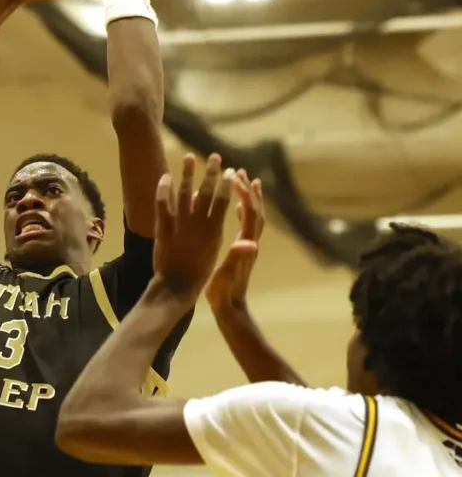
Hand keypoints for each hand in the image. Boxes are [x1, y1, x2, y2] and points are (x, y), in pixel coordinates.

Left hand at [153, 154, 235, 300]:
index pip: (222, 201)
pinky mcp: (162, 228)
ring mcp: (180, 224)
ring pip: (184, 193)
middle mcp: (198, 224)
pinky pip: (162, 204)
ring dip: (188, 174)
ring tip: (189, 157)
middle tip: (214, 156)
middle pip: (205, 192)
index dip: (226, 184)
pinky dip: (163, 189)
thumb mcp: (215, 251)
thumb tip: (219, 209)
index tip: (229, 170)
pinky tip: (165, 176)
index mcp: (214, 230)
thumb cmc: (199, 272)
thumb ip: (215, 228)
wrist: (177, 286)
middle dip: (211, 172)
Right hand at [204, 171, 264, 310]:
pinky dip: (243, 211)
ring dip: (249, 198)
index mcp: (246, 243)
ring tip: (243, 181)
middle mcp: (250, 241)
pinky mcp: (242, 250)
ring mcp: (248, 245)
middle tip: (241, 171)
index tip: (233, 177)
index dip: (243, 193)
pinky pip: (246, 225)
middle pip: (255, 210)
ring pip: (253, 215)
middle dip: (249, 190)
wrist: (230, 308)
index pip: (249, 212)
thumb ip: (237, 258)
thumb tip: (251, 243)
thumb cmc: (224, 292)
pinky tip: (235, 206)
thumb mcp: (227, 274)